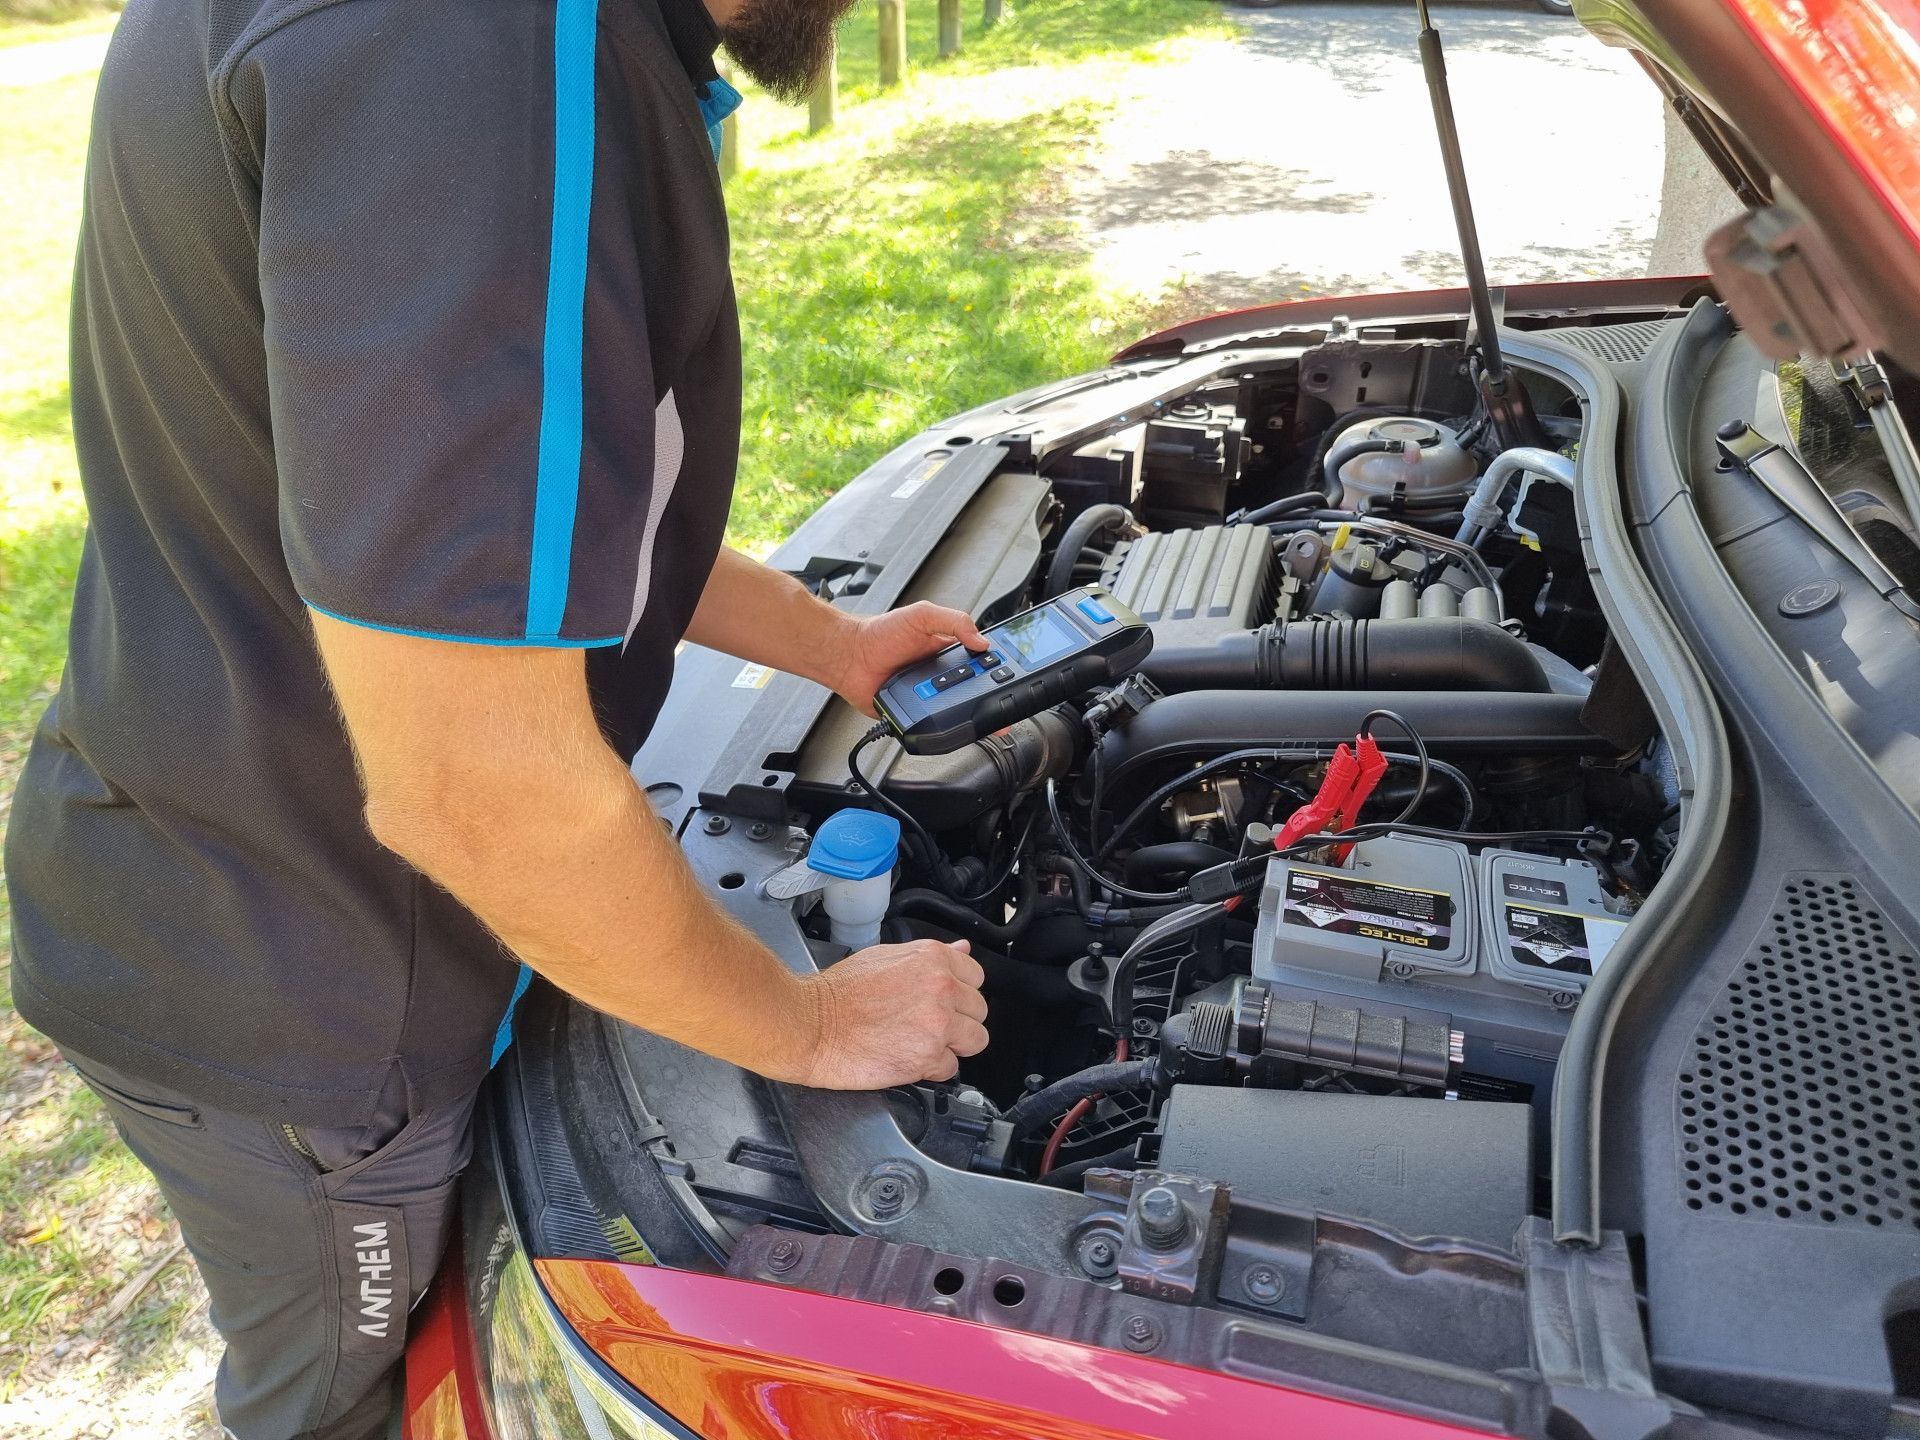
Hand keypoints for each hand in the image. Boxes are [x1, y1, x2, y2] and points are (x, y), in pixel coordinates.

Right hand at [791, 938, 988, 1088]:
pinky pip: (950, 1068)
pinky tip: (909, 1058)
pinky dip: (933, 1068)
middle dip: (958, 1020)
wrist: (810, 1024)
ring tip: (922, 1043)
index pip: (976, 976)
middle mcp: (942, 988)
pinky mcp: (928, 1057)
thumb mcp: (885, 956)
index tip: (945, 1000)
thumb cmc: (837, 993)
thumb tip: (961, 951)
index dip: (960, 992)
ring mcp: (938, 1023)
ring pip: (975, 1040)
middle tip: (928, 1024)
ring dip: (953, 1045)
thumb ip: (931, 957)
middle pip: (979, 1010)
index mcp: (933, 959)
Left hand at [829, 602, 988, 715]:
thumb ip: (954, 621)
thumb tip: (982, 641)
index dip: (996, 668)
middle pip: (974, 690)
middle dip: (984, 695)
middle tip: (989, 695)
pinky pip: (934, 725)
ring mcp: (929, 696)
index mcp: (948, 650)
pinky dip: (939, 725)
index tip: (1008, 673)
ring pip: (957, 711)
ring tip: (956, 701)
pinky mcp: (916, 715)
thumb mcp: (922, 616)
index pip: (980, 661)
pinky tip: (940, 719)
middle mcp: (941, 675)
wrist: (850, 658)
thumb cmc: (878, 634)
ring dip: (963, 710)